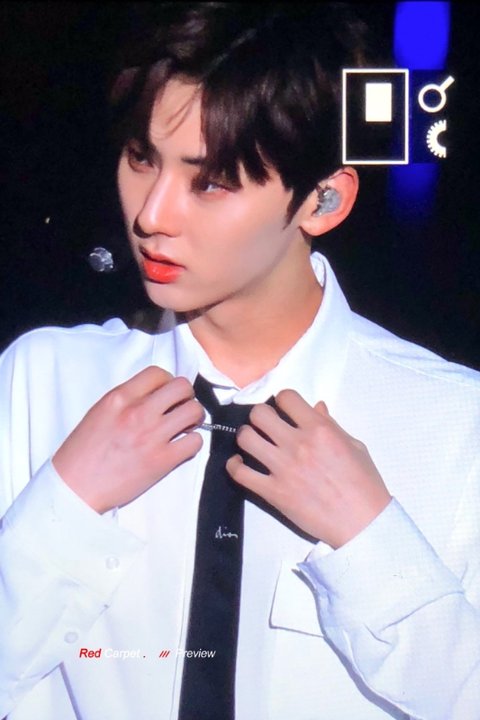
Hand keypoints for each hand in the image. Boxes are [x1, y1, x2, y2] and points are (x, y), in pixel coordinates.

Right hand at [53, 367, 203, 512]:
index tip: (165, 394)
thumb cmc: (83, 452)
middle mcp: (138, 412)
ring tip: (184, 427)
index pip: (158, 373)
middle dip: (186, 396)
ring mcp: (152, 436)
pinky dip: (192, 443)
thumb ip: (126, 400)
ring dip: (194, 418)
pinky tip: (181, 447)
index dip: (167, 382)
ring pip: (194, 411)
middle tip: (180, 408)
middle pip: (182, 387)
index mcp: (119, 398)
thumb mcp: (99, 412)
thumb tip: (154, 395)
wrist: (75, 488)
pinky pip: (195, 442)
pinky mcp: (162, 461)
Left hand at [226, 390, 390, 547]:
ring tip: (253, 443)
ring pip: (245, 438)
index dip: (282, 401)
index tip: (283, 410)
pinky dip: (235, 466)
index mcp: (320, 430)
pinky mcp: (273, 492)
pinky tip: (239, 464)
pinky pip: (240, 473)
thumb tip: (316, 407)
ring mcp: (283, 468)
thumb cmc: (365, 484)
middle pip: (259, 414)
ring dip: (246, 437)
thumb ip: (332, 425)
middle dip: (260, 416)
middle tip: (266, 426)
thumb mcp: (355, 447)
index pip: (286, 397)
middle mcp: (298, 445)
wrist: (363, 523)